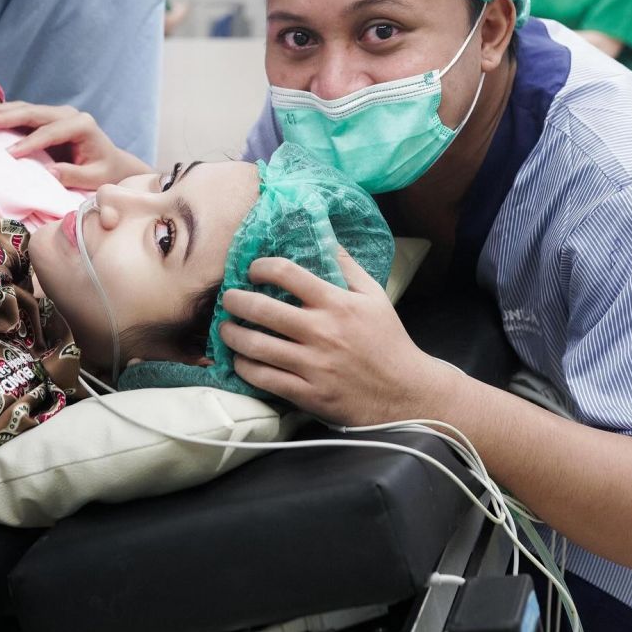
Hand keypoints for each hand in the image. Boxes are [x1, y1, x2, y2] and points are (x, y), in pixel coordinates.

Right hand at [0, 101, 150, 189]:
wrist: (112, 163)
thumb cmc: (104, 173)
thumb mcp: (94, 178)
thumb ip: (73, 175)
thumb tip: (49, 173)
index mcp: (82, 125)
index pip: (50, 133)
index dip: (28, 143)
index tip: (7, 154)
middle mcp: (69, 114)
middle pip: (33, 113)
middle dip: (5, 117)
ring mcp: (58, 113)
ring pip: (25, 109)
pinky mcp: (48, 117)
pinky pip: (24, 113)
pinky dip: (4, 113)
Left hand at [218, 249, 453, 425]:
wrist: (406, 394)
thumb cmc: (388, 341)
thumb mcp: (375, 296)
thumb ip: (347, 267)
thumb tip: (325, 238)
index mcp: (337, 303)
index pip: (287, 273)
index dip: (261, 267)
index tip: (252, 271)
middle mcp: (322, 332)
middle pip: (263, 309)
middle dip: (235, 300)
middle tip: (228, 299)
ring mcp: (313, 365)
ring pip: (257, 346)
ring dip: (232, 335)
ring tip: (225, 329)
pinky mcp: (309, 394)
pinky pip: (265, 379)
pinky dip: (244, 367)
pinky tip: (240, 360)